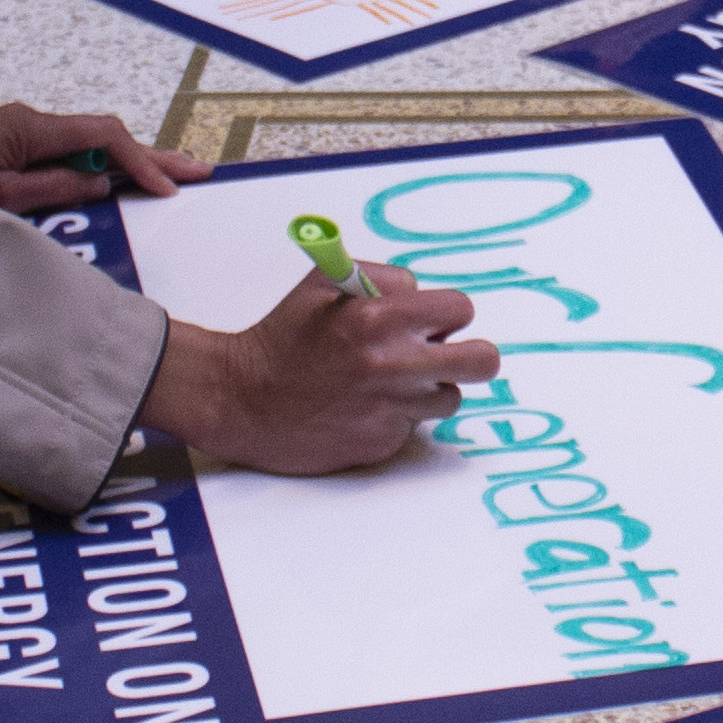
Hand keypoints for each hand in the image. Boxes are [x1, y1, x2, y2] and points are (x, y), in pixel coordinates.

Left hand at [0, 103, 201, 213]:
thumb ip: (52, 190)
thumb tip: (101, 185)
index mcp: (28, 129)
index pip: (102, 137)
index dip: (139, 161)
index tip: (165, 187)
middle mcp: (31, 124)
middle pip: (105, 135)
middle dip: (151, 155)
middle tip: (197, 170)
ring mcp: (24, 133)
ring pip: (91, 143)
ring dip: (131, 160)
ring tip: (173, 175)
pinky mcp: (16, 147)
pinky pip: (70, 154)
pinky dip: (102, 166)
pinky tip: (124, 179)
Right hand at [139, 257, 503, 475]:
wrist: (240, 399)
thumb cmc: (282, 337)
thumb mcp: (323, 283)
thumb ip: (381, 279)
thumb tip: (423, 294)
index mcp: (378, 317)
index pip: (459, 308)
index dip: (446, 314)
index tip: (431, 321)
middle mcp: (391, 365)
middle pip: (482, 361)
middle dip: (472, 355)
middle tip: (446, 355)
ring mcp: (389, 408)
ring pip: (450, 396)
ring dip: (428, 388)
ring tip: (388, 382)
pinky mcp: (380, 443)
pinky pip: (414, 425)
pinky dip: (396, 416)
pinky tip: (361, 407)